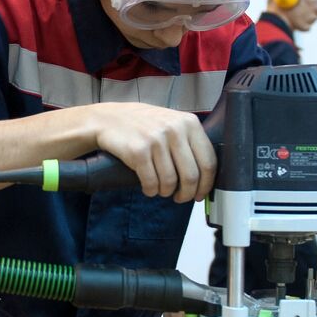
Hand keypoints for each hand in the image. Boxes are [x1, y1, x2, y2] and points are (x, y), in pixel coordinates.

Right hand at [88, 103, 214, 201]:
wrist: (108, 119)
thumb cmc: (141, 124)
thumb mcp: (171, 123)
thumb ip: (189, 142)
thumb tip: (206, 175)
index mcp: (189, 122)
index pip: (208, 162)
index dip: (206, 184)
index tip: (200, 193)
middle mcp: (174, 129)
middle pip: (191, 176)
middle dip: (187, 193)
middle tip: (180, 197)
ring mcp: (156, 140)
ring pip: (170, 182)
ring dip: (165, 192)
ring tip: (161, 189)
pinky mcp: (138, 151)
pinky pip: (151, 182)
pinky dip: (150, 190)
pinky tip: (148, 187)